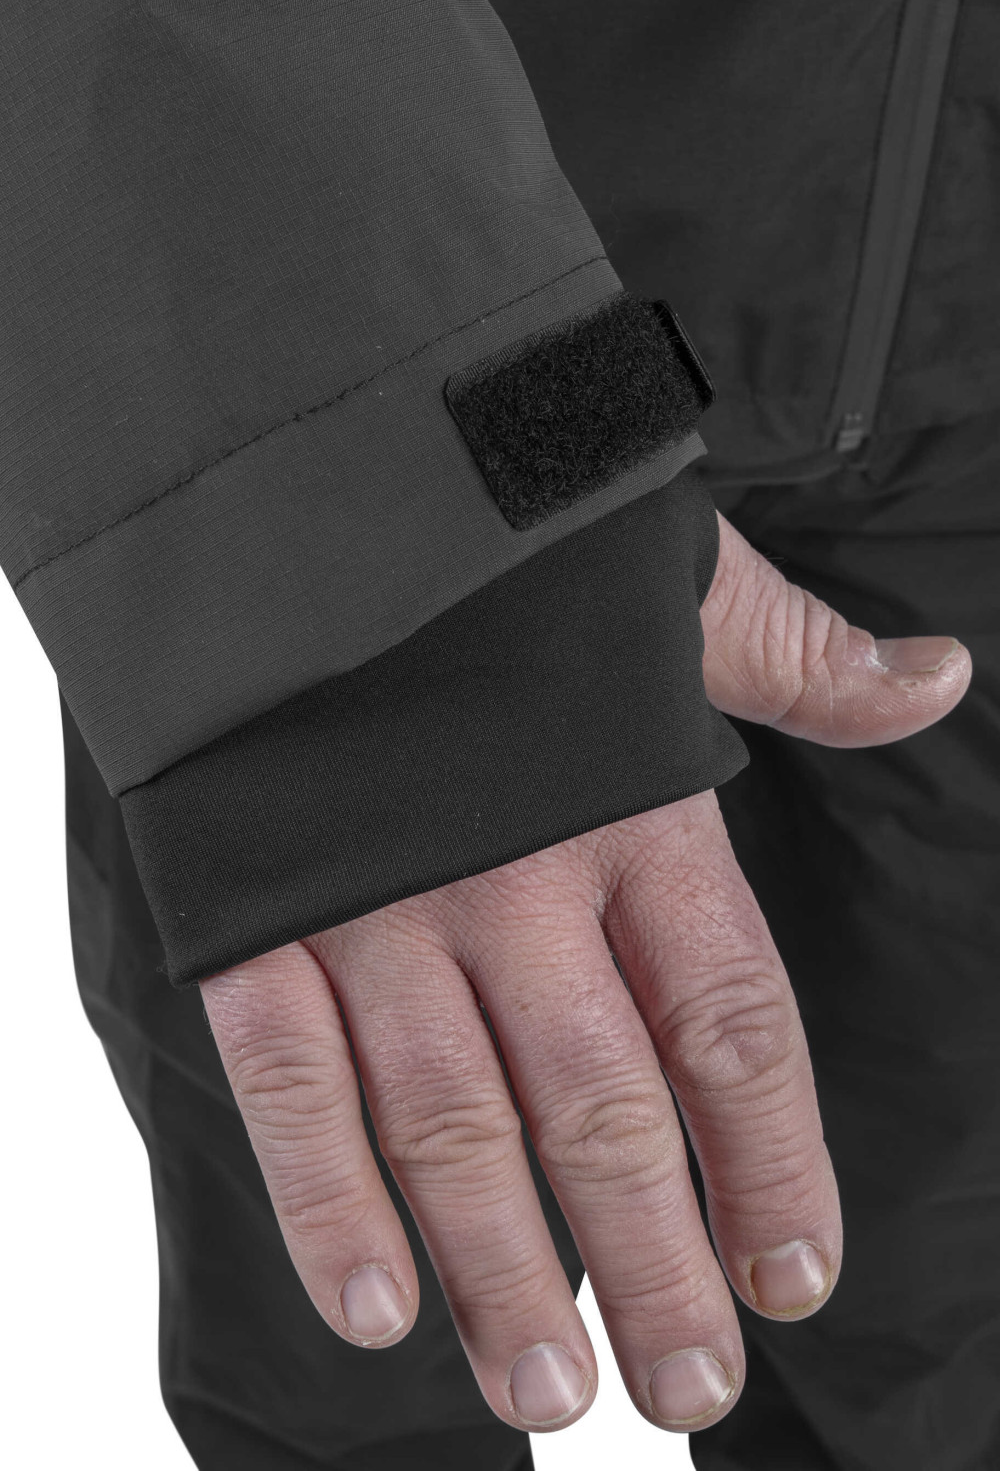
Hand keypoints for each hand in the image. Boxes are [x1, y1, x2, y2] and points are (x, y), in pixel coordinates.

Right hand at [200, 512, 969, 1433]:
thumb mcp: (672, 586)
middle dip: (654, 1260)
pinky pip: (292, 1075)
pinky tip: (377, 1307)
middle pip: (604, 1109)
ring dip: (507, 1272)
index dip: (772, 1160)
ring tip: (554, 1393)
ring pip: (454, 1124)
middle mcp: (515, 877)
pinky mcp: (260, 909)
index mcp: (633, 807)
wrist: (309, 493)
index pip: (730, 1021)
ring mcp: (380, 902)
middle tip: (687, 1387)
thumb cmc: (506, 556)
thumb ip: (799, 658)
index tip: (795, 1273)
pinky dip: (326, 1197)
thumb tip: (938, 677)